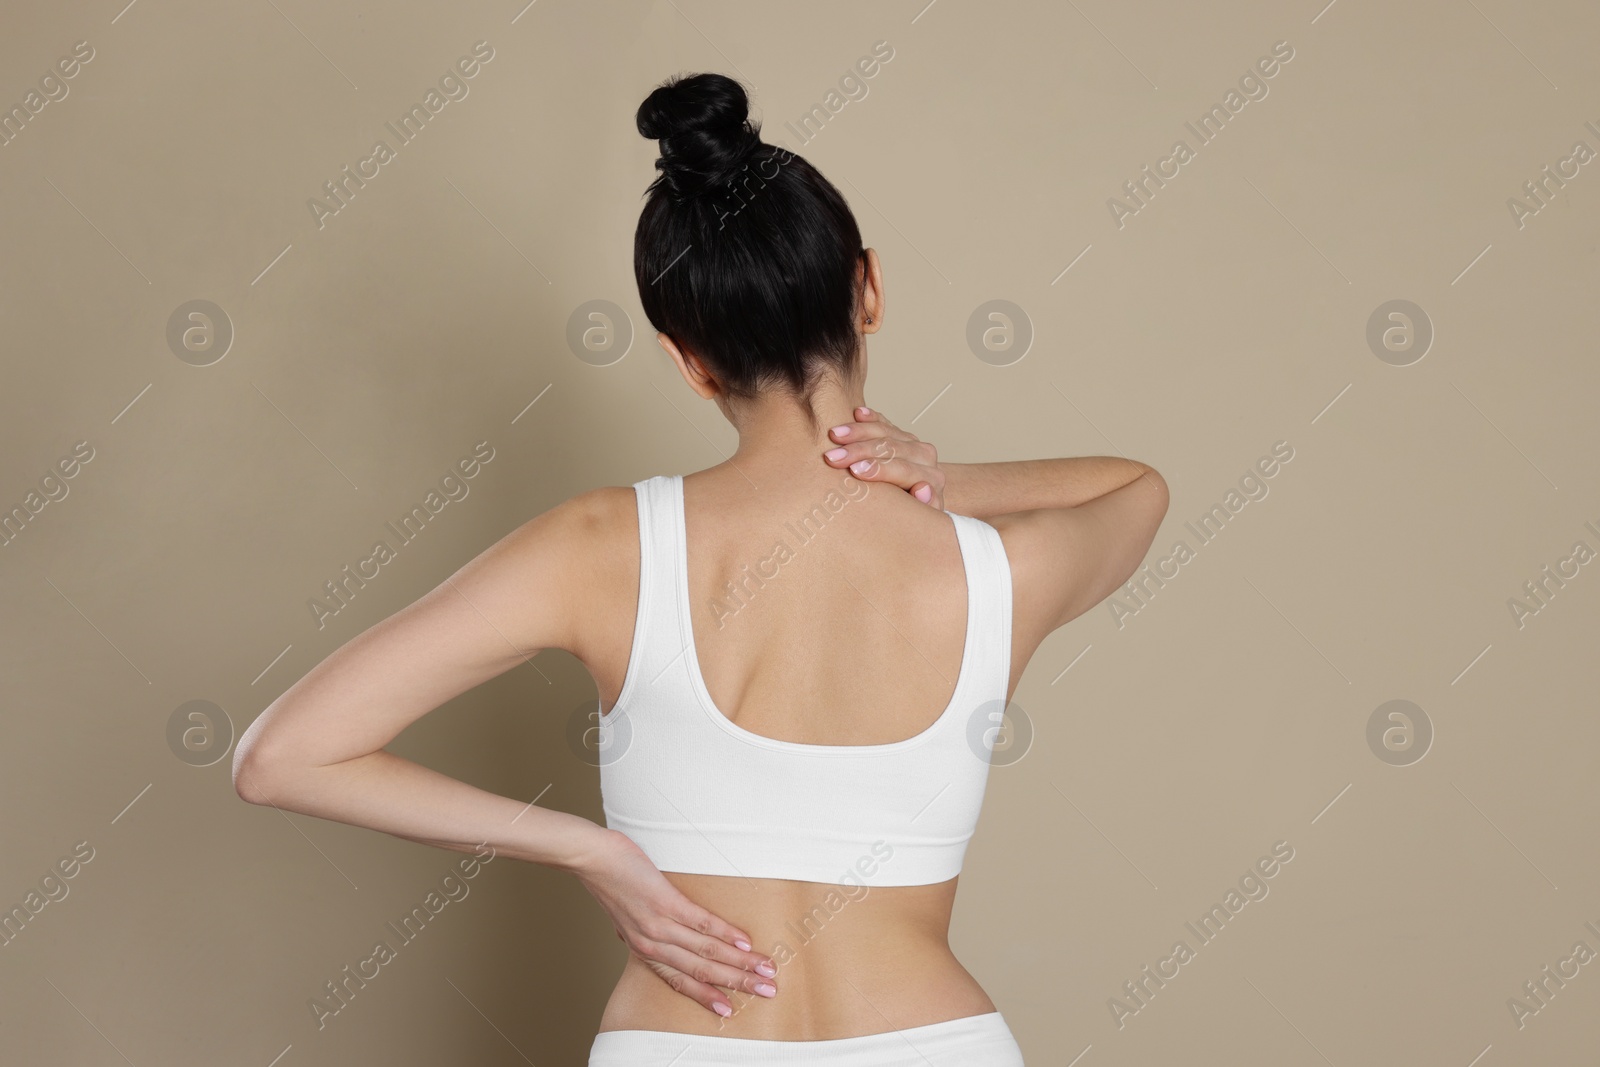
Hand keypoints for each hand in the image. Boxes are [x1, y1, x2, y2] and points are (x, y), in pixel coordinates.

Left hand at [573, 828, 777, 1017]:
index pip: (680, 982)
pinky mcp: (665, 903)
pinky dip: (725, 934)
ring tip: (763, 968)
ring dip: (740, 962)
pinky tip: (744, 941)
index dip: (707, 997)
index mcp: (644, 951)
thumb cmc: (610, 883)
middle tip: (766, 991)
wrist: (593, 860)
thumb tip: (662, 937)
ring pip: (707, 951)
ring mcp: (659, 925)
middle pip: (702, 971)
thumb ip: (646, 933)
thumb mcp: (626, 919)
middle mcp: (652, 944)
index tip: (729, 1009)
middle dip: (737, 983)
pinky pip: (701, 923)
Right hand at [822, 406, 945, 508]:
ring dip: (857, 432)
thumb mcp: (919, 522)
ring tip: (834, 435)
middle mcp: (925, 457)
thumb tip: (922, 489)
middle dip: (859, 451)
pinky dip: (870, 417)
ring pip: (885, 431)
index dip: (879, 469)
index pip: (904, 470)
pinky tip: (856, 412)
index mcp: (932, 479)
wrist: (916, 502)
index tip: (856, 470)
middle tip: (834, 457)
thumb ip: (926, 507)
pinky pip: (884, 421)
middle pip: (891, 448)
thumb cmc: (911, 518)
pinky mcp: (900, 434)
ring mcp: (912, 442)